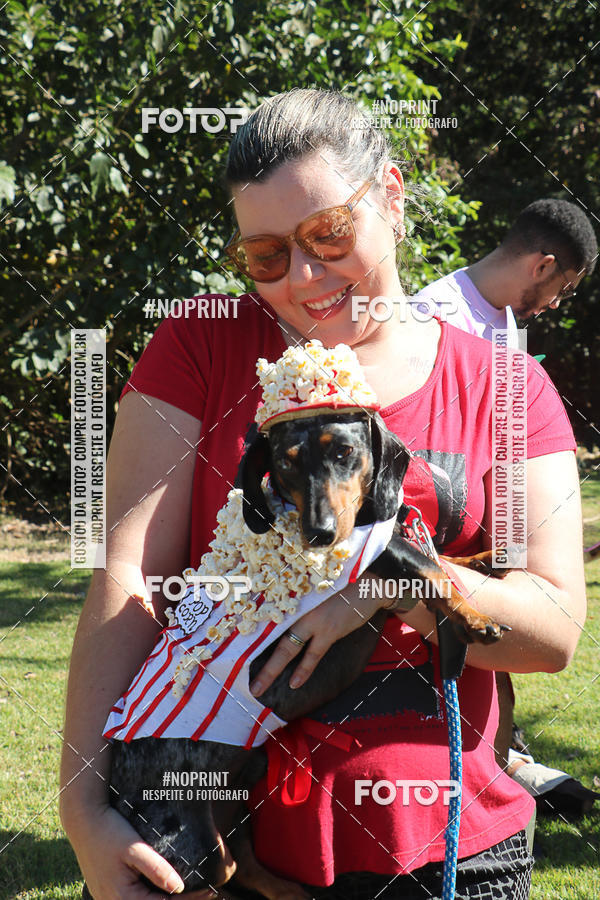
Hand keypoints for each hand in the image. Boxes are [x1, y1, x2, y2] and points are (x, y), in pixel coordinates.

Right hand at [66, 803, 216, 898]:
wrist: (82, 821)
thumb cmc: (108, 831)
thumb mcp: (134, 847)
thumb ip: (156, 868)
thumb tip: (179, 888)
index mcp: (122, 897)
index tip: (211, 891)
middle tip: (209, 895)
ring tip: (195, 894)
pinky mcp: (111, 893)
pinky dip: (156, 897)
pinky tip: (171, 890)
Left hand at [249, 577, 383, 696]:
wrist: (368, 582)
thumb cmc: (340, 584)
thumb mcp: (314, 588)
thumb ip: (298, 601)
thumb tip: (283, 619)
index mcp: (290, 595)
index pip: (264, 616)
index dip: (249, 633)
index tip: (233, 647)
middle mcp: (297, 607)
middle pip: (270, 637)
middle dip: (255, 659)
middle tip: (242, 678)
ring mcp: (312, 620)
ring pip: (286, 649)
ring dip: (272, 670)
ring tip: (258, 688)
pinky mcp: (329, 630)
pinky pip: (312, 655)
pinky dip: (303, 670)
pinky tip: (294, 684)